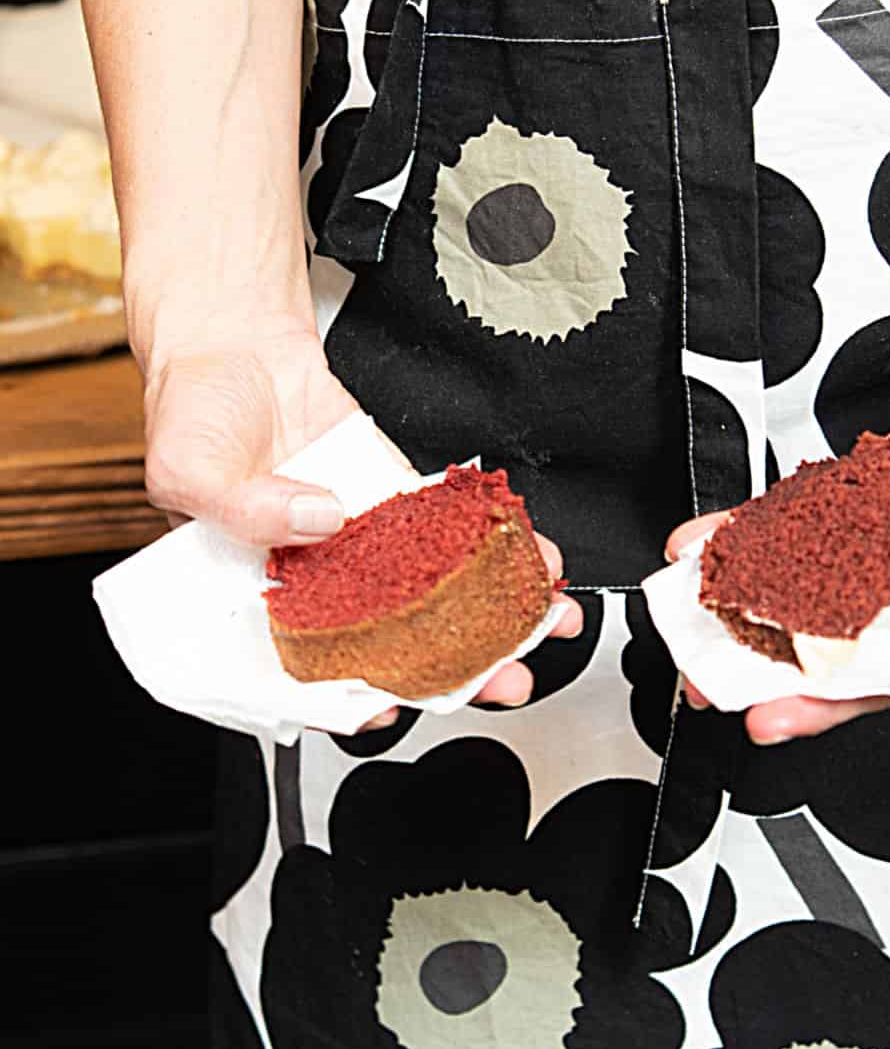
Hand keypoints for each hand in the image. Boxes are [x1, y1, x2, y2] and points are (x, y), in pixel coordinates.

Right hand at [143, 324, 581, 724]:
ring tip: (541, 617)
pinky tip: (528, 554)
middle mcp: (321, 576)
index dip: (354, 693)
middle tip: (504, 675)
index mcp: (261, 592)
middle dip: (455, 662)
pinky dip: (490, 540)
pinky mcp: (394, 497)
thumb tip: (321, 520)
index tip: (394, 705)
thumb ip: (246, 508)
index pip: (312, 664)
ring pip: (432, 590)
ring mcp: (364, 539)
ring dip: (489, 608)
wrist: (236, 344)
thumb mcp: (189, 469)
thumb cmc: (193, 414)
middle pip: (393, 638)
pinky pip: (447, 526)